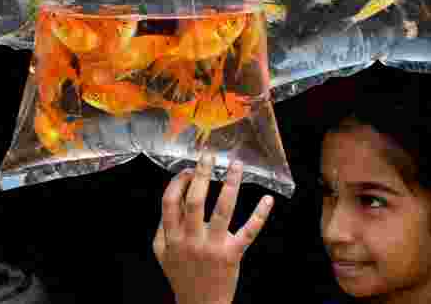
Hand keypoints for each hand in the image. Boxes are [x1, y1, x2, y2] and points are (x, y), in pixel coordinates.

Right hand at [153, 153, 273, 303]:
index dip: (177, 182)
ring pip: (223, 211)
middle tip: (209, 155)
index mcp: (172, 238)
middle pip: (195, 201)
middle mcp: (191, 240)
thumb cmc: (182, 275)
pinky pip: (248, 232)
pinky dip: (259, 215)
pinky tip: (267, 200)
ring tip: (237, 165)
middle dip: (201, 175)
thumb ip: (162, 227)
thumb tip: (172, 195)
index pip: (170, 202)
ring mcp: (213, 247)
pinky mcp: (233, 254)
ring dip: (231, 185)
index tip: (187, 168)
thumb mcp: (162, 253)